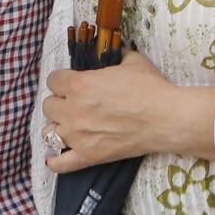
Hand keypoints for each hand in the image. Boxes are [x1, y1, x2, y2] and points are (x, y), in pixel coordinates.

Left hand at [40, 50, 214, 174]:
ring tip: (71, 125)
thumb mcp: (132, 60)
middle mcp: (73, 111)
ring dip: (58, 126)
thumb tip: (111, 52)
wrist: (165, 118)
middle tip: (75, 102)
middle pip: (48, 106)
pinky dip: (55, 160)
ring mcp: (77, 136)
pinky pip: (60, 163)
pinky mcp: (88, 156)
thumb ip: (114, 55)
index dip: (63, 79)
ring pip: (48, 131)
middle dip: (60, 102)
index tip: (72, 82)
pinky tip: (55, 156)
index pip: (53, 80)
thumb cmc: (149, 88)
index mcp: (79, 85)